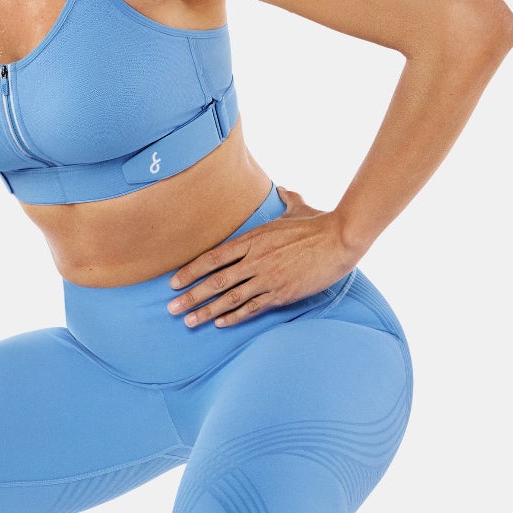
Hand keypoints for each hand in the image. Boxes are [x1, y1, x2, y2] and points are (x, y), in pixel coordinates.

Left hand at [166, 185, 355, 327]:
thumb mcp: (298, 207)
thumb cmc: (319, 224)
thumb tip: (282, 188)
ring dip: (206, 311)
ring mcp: (267, 278)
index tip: (174, 281)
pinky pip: (252, 308)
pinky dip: (234, 317)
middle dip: (190, 296)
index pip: (213, 257)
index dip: (191, 271)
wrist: (341, 240)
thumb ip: (286, 199)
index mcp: (253, 239)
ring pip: (229, 298)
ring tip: (188, 321)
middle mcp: (255, 260)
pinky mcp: (281, 293)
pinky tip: (220, 323)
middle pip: (214, 281)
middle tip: (171, 308)